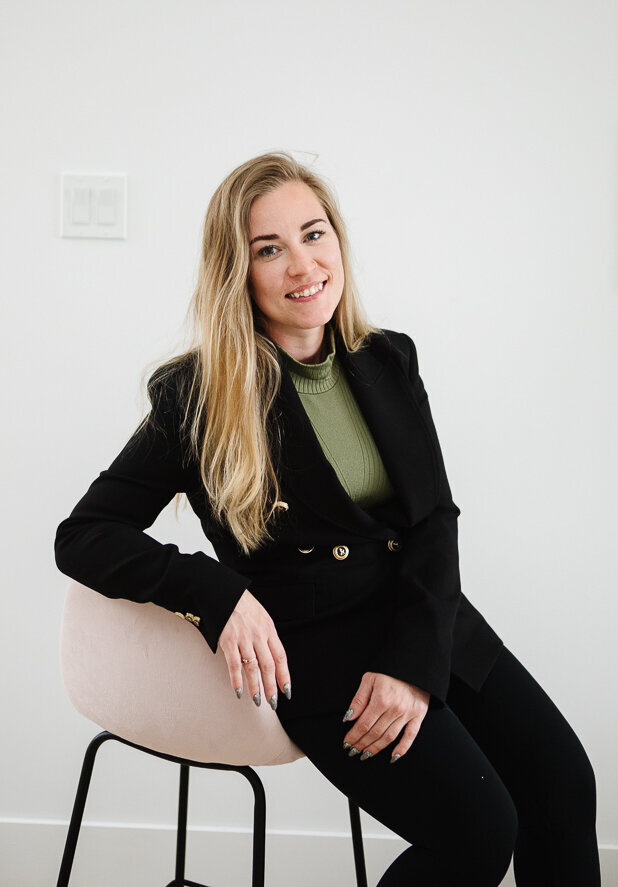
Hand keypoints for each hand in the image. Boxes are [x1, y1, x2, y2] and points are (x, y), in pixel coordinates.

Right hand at [218, 589, 290, 710]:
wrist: (222, 591)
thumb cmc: (241, 604)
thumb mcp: (260, 616)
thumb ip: (266, 634)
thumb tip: (270, 656)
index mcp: (269, 628)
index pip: (280, 656)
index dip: (284, 675)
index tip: (287, 690)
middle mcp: (259, 635)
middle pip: (268, 665)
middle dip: (272, 686)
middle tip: (273, 702)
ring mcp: (243, 638)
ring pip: (253, 668)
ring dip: (255, 687)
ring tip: (258, 701)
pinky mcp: (228, 641)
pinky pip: (234, 664)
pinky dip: (236, 680)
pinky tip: (238, 691)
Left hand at [342, 672, 429, 761]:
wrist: (413, 664)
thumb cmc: (390, 670)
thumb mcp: (369, 679)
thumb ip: (359, 699)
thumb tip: (349, 718)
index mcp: (381, 699)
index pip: (364, 724)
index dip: (354, 736)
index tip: (346, 743)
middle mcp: (394, 709)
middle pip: (375, 733)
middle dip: (361, 744)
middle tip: (353, 751)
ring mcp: (407, 714)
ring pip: (389, 738)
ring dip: (376, 749)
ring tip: (365, 754)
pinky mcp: (418, 716)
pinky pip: (410, 737)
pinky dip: (402, 749)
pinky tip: (392, 757)